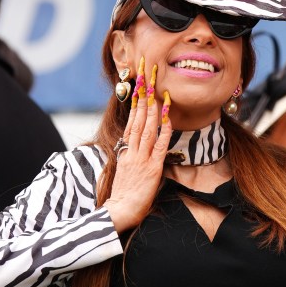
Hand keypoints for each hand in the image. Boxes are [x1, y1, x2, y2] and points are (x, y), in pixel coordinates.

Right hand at [104, 60, 172, 233]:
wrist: (118, 212)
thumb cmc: (122, 197)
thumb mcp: (123, 172)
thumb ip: (129, 158)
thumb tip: (133, 149)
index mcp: (125, 150)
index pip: (132, 121)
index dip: (136, 102)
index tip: (139, 85)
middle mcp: (132, 150)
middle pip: (139, 117)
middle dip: (144, 94)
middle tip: (147, 74)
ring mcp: (141, 157)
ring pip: (147, 127)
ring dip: (152, 106)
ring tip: (156, 86)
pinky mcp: (151, 168)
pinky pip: (159, 145)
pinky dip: (164, 129)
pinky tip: (167, 116)